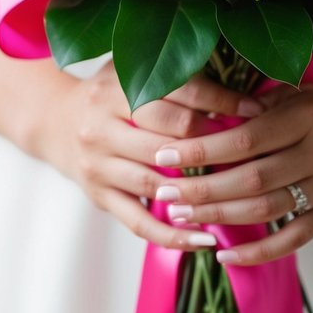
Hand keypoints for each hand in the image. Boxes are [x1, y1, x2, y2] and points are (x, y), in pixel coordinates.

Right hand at [30, 59, 254, 249]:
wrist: (55, 121)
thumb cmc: (111, 94)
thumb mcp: (132, 72)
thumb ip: (177, 78)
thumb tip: (242, 91)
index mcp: (114, 88)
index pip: (177, 94)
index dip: (221, 102)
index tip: (257, 113)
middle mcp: (100, 125)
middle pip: (166, 139)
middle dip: (213, 147)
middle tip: (254, 155)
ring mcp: (97, 164)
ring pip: (153, 182)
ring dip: (197, 192)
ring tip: (238, 198)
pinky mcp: (98, 196)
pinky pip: (139, 223)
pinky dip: (174, 235)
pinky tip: (206, 240)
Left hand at [149, 85, 312, 264]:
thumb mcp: (300, 94)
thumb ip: (258, 104)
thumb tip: (200, 119)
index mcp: (310, 114)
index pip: (245, 138)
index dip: (201, 148)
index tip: (164, 154)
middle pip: (251, 178)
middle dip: (201, 188)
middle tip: (163, 192)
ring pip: (267, 209)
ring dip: (219, 216)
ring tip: (182, 216)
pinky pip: (293, 238)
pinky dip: (258, 251)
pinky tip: (224, 255)